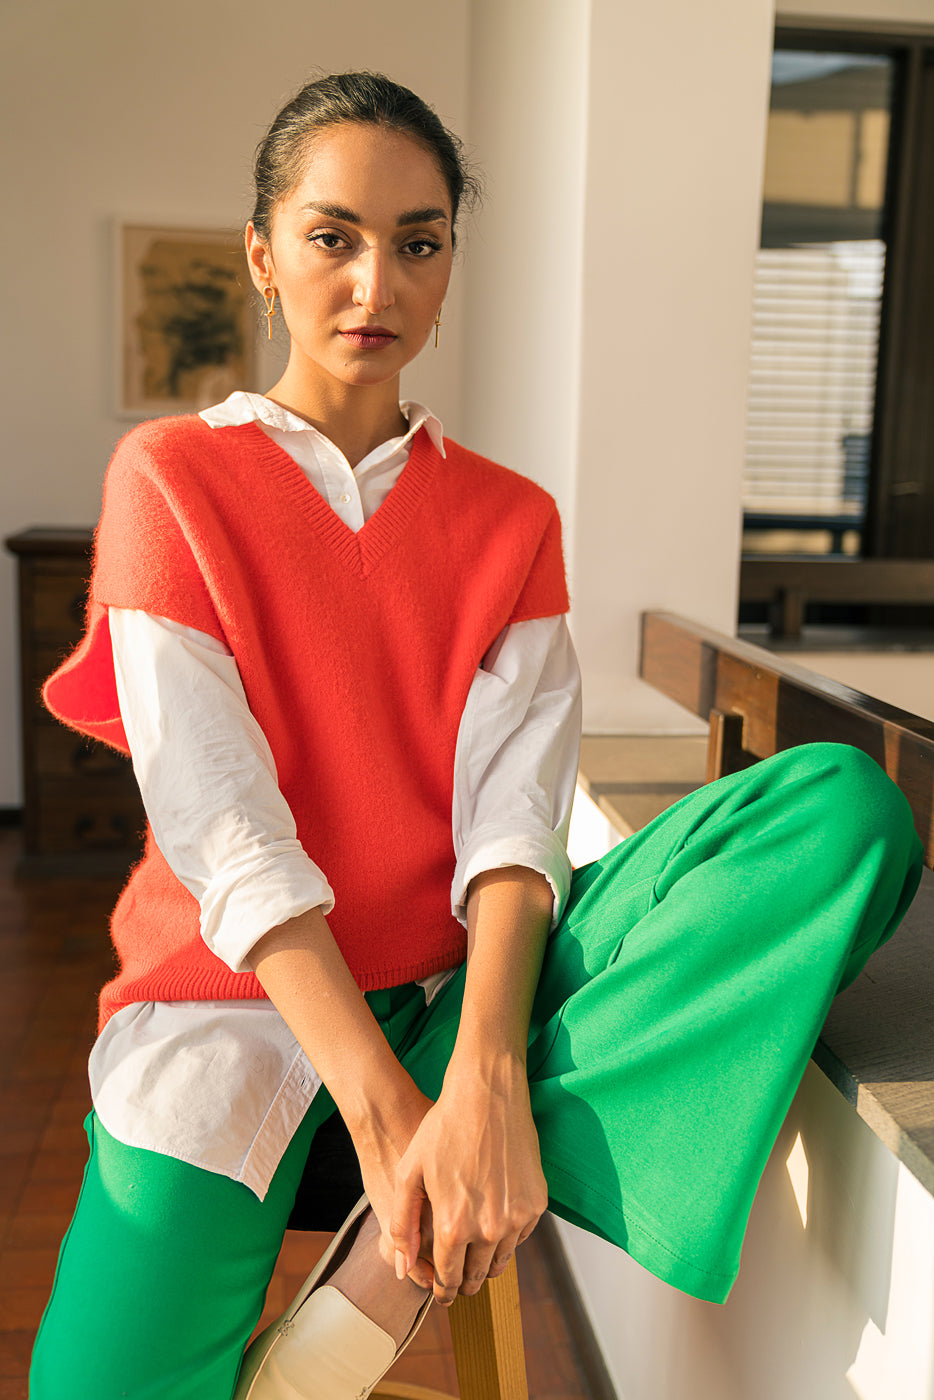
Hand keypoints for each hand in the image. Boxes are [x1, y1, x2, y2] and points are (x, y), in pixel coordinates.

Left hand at [389, 1052, 547, 1304]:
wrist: (487, 1094)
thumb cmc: (442, 1128)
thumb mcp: (410, 1172)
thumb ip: (403, 1223)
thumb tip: (404, 1266)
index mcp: (453, 1225)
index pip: (448, 1279)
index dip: (442, 1290)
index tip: (440, 1293)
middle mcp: (489, 1229)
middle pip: (476, 1277)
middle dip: (464, 1283)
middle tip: (456, 1280)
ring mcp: (517, 1217)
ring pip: (501, 1261)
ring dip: (486, 1263)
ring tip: (473, 1254)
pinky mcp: (537, 1203)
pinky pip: (521, 1236)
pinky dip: (507, 1237)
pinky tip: (493, 1222)